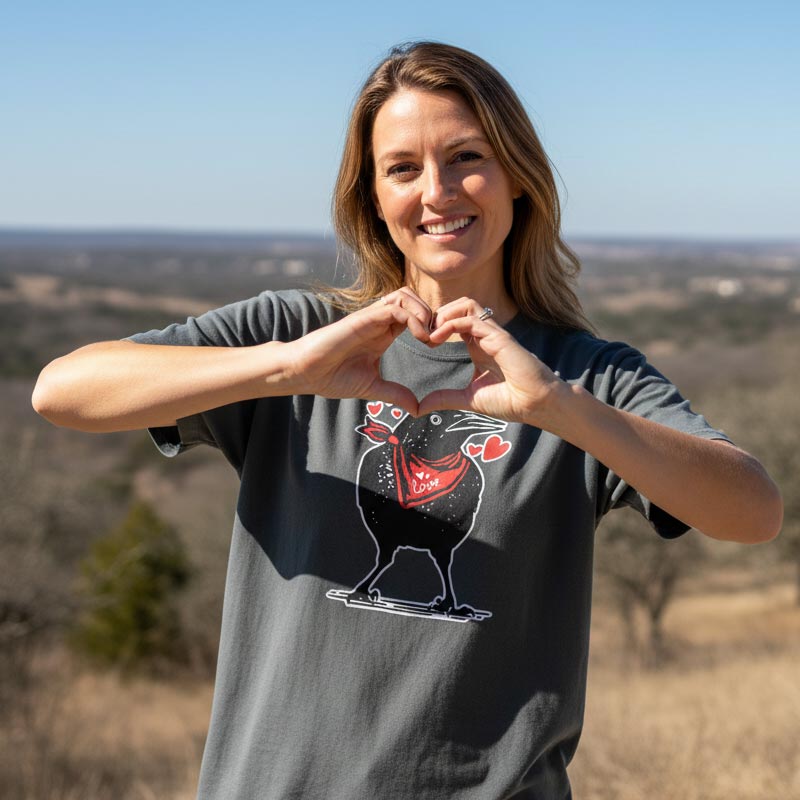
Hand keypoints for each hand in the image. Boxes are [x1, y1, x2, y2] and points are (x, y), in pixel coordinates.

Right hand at [290, 288, 433, 413]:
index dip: (429, 325)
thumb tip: (417, 409)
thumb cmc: (332, 377)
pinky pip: (394, 307)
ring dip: (423, 312)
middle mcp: (378, 321)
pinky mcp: (363, 319)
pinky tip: (420, 337)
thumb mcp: (373, 387)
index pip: (413, 314)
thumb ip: (396, 394)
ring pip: (405, 295)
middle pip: (412, 298)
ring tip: (428, 336)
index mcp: (382, 333)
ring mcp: (370, 317)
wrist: (306, 373)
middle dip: (431, 315)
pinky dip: (413, 318)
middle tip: (437, 338)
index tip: (436, 346)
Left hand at [418, 297, 567, 428]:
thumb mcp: (468, 399)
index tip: (423, 343)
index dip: (436, 326)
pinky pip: (471, 319)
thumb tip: (420, 407)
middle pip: (459, 305)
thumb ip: (445, 399)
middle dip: (437, 315)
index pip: (455, 320)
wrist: (536, 405)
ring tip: (430, 335)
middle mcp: (485, 335)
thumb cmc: (510, 401)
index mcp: (478, 345)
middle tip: (423, 335)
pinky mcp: (499, 337)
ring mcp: (493, 334)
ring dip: (444, 314)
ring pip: (466, 304)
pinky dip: (450, 324)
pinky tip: (436, 339)